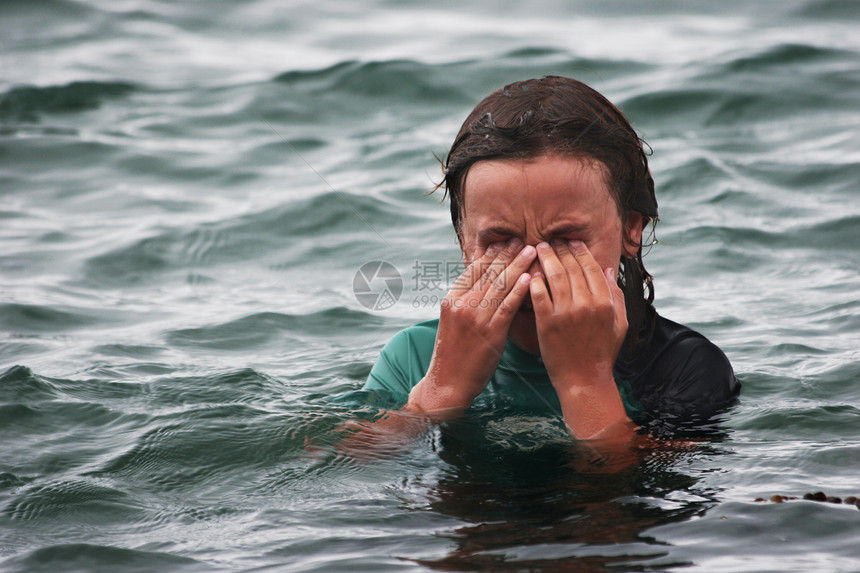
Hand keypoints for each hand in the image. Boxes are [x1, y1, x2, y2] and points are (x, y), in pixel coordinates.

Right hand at [406, 238, 535, 417]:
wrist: (448, 382)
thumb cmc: (454, 354)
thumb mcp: (453, 322)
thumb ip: (467, 302)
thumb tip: (485, 283)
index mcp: (452, 299)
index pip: (473, 270)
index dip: (490, 254)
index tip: (504, 242)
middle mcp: (462, 304)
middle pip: (488, 273)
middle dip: (507, 254)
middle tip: (521, 239)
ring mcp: (475, 318)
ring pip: (500, 285)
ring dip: (518, 266)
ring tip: (531, 251)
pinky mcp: (490, 332)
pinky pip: (507, 306)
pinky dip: (519, 291)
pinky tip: (530, 278)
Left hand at [530, 239, 634, 439]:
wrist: (584, 380)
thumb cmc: (602, 353)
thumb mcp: (619, 324)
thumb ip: (616, 295)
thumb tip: (608, 270)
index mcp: (605, 302)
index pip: (591, 267)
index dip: (580, 251)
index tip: (572, 241)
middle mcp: (587, 304)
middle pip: (572, 267)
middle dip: (560, 249)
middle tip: (550, 240)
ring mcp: (566, 313)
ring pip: (555, 276)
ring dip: (545, 259)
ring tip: (537, 248)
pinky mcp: (547, 323)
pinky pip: (538, 294)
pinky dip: (533, 281)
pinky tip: (528, 272)